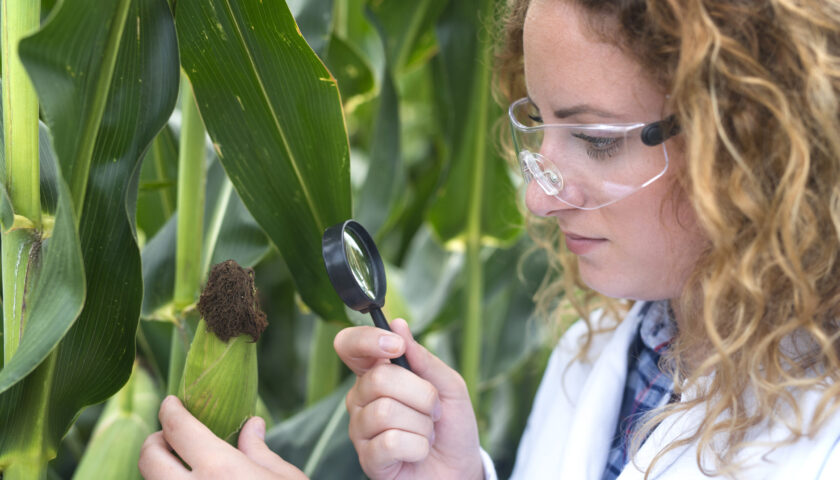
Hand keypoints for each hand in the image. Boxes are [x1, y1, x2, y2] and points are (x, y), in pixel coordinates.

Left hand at [138, 395, 307, 478]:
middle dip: (155, 441)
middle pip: (149, 458)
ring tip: (183, 468)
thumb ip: (260, 452)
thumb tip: (252, 426)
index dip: (171, 411)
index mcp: (219, 470)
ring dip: (162, 473)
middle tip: (170, 437)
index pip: (178, 429)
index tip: (172, 404)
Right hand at [334, 318, 483, 479]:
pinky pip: (391, 442)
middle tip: (433, 409)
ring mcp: (361, 430)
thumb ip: (424, 358)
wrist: (460, 468)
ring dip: (421, 424)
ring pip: (385, 411)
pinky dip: (418, 446)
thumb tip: (398, 325)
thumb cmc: (451, 426)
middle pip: (379, 379)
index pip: (350, 346)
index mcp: (376, 374)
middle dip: (421, 394)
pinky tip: (419, 451)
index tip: (396, 346)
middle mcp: (361, 399)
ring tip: (426, 433)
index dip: (367, 340)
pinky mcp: (368, 459)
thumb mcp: (449, 386)